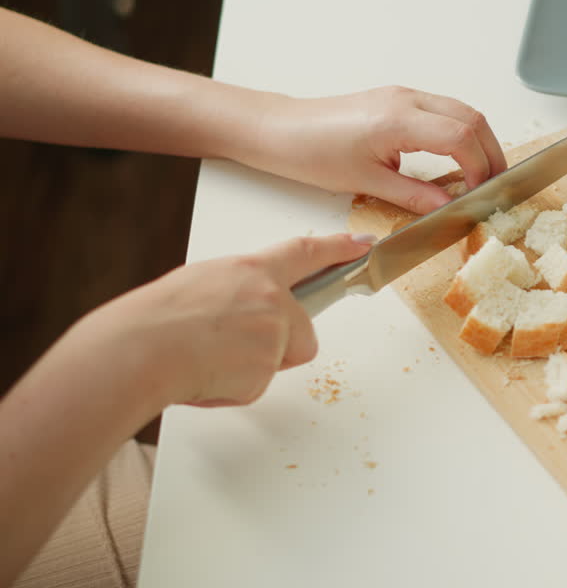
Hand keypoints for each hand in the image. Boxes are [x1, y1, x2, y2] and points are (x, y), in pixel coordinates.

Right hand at [55, 233, 373, 407]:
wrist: (138, 350)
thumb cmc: (155, 319)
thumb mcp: (201, 284)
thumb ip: (238, 293)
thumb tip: (244, 312)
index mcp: (251, 270)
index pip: (304, 253)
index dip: (336, 248)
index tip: (360, 245)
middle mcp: (271, 299)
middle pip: (304, 332)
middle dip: (280, 347)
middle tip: (232, 348)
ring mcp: (272, 334)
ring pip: (278, 362)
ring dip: (251, 369)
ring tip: (208, 359)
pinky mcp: (265, 370)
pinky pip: (256, 386)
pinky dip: (232, 388)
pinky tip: (205, 375)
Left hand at [238, 86, 506, 214]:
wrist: (281, 131)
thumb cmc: (312, 152)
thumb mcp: (367, 183)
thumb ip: (415, 196)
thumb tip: (449, 208)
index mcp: (398, 120)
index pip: (462, 136)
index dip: (480, 167)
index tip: (481, 193)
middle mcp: (406, 100)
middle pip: (472, 118)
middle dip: (491, 152)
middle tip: (495, 185)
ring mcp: (404, 95)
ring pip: (462, 110)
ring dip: (479, 140)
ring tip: (482, 174)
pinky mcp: (398, 99)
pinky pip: (444, 110)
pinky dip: (461, 132)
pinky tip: (458, 158)